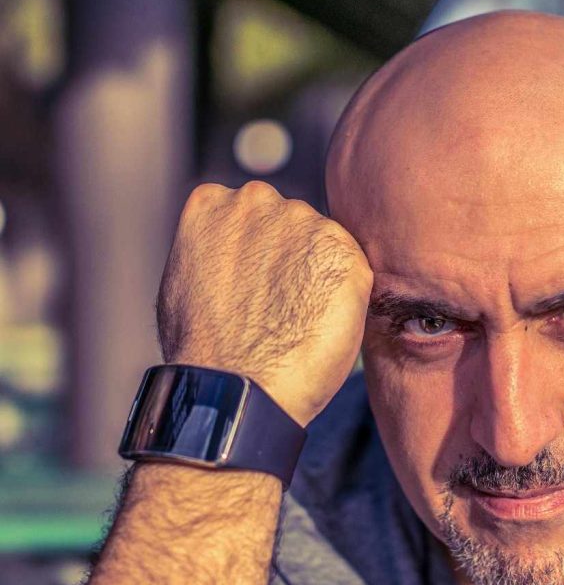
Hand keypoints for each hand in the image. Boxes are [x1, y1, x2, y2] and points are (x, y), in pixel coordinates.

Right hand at [156, 181, 371, 426]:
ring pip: (322, 242)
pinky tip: (318, 321)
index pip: (252, 215)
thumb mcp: (191, 279)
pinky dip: (344, 293)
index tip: (254, 284)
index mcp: (213, 201)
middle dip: (290, 257)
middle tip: (277, 305)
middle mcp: (258, 199)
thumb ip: (218, 248)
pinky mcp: (341, 248)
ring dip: (318, 274)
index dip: (258, 255)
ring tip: (295, 318)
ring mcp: (301, 220)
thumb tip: (238, 251)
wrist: (240, 385)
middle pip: (289, 222)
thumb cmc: (208, 348)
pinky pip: (351, 265)